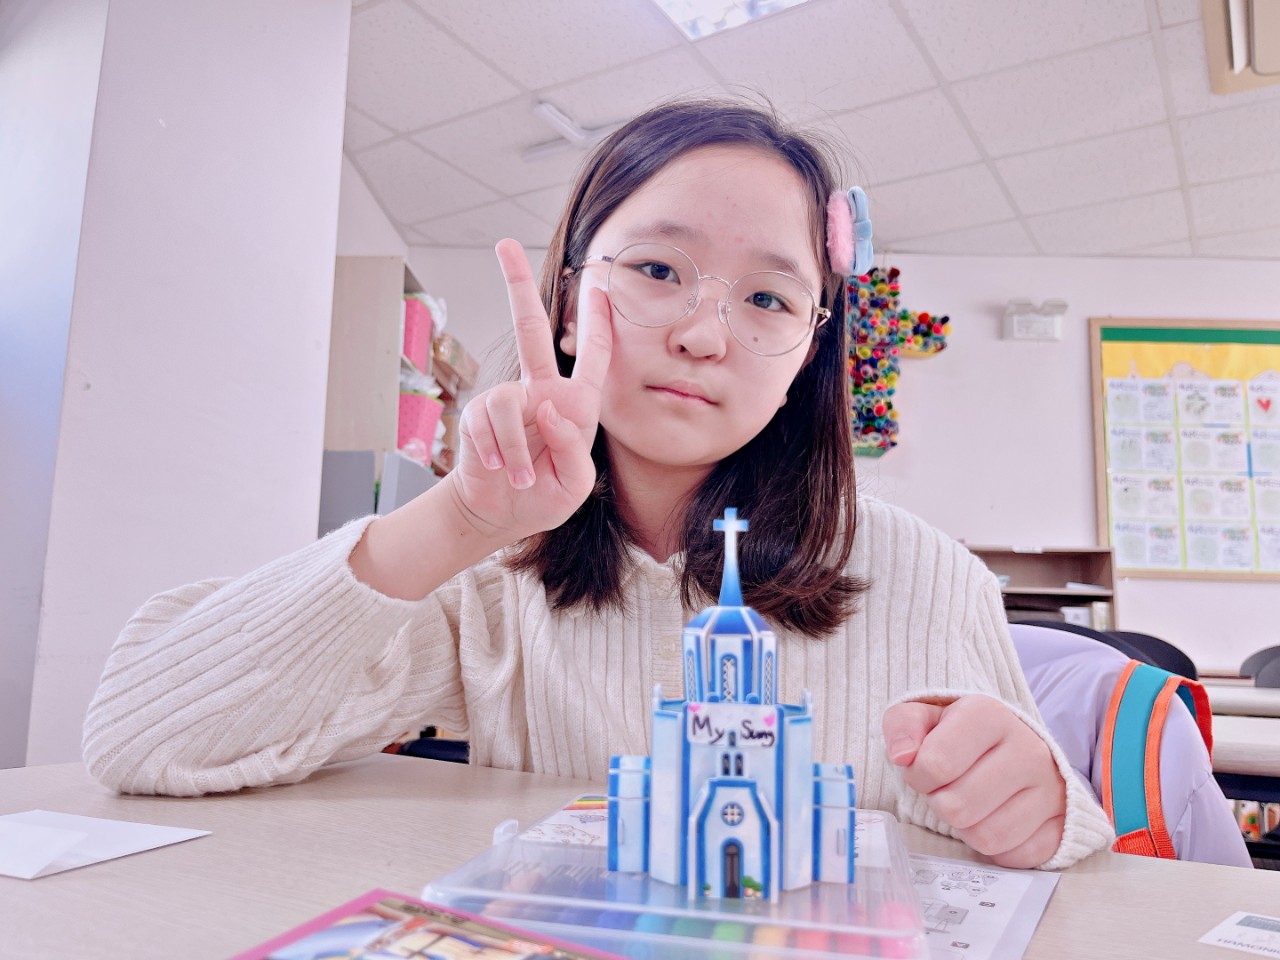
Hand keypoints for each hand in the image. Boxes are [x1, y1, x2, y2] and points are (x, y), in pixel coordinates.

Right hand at [449, 238, 612, 543]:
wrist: (500, 514)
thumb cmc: (544, 497)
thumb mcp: (575, 483)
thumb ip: (573, 449)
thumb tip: (548, 407)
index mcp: (575, 403)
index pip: (593, 355)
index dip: (597, 321)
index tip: (599, 285)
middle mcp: (540, 392)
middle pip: (530, 328)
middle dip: (516, 285)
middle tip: (502, 244)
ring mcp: (507, 401)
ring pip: (508, 402)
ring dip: (518, 449)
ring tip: (521, 477)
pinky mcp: (478, 415)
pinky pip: (488, 423)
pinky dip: (499, 453)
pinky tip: (502, 470)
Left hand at [882, 695, 1066, 867]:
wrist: (1011, 746)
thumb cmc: (959, 734)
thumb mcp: (924, 716)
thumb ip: (903, 725)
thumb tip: (902, 756)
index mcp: (989, 715)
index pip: (936, 764)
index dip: (918, 775)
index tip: (925, 769)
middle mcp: (1028, 749)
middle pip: (959, 807)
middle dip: (941, 804)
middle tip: (947, 790)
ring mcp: (1051, 789)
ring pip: (987, 837)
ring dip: (966, 828)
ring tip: (969, 805)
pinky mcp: (1063, 824)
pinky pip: (1018, 857)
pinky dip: (998, 849)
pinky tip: (994, 821)